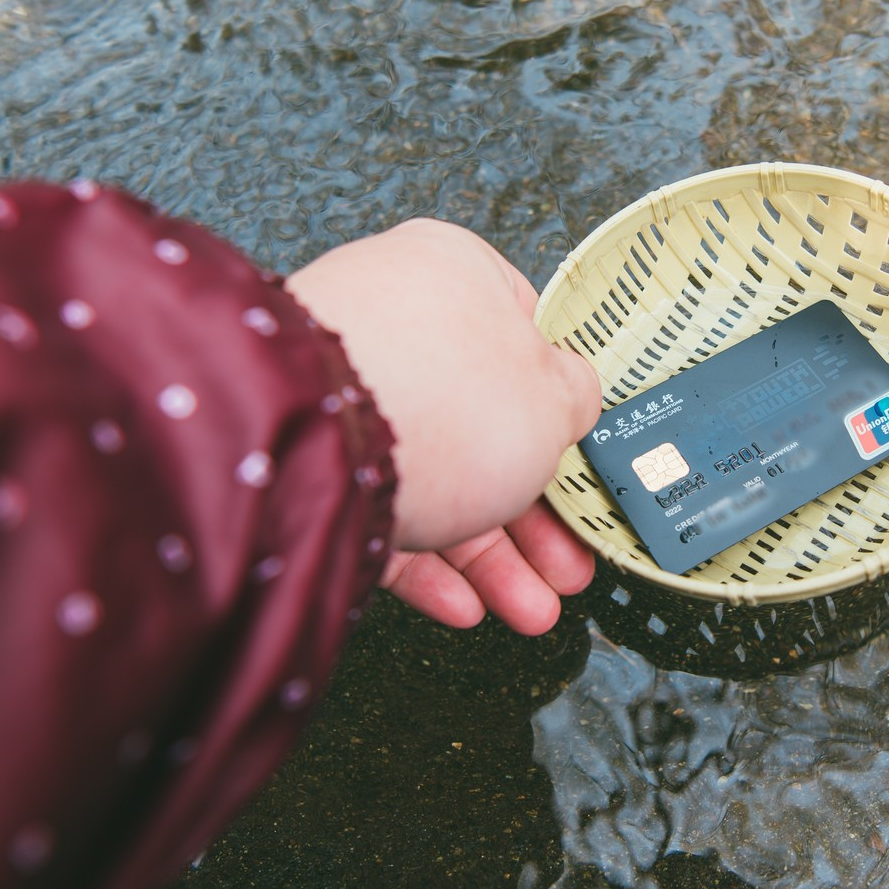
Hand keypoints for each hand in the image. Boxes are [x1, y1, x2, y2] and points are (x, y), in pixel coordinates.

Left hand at [286, 219, 601, 631]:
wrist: (316, 446)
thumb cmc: (446, 399)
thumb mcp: (556, 401)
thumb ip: (574, 401)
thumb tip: (571, 398)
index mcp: (455, 276)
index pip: (521, 334)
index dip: (560, 407)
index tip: (581, 461)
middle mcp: (395, 325)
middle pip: (483, 427)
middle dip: (533, 515)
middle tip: (565, 564)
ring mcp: (346, 394)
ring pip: (437, 480)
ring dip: (492, 557)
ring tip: (530, 612)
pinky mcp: (307, 462)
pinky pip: (380, 510)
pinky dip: (425, 562)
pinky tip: (463, 604)